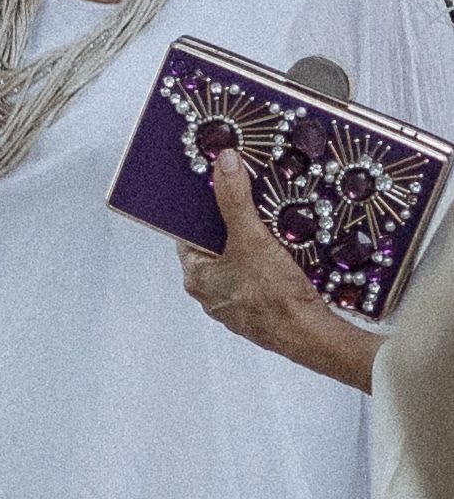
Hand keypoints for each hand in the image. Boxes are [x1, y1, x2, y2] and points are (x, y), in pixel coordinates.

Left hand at [184, 158, 381, 389]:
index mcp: (196, 277)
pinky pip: (263, 278)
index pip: (189, 235)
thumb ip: (235, 199)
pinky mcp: (263, 311)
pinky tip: (289, 252)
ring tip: (274, 223)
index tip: (219, 192)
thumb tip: (224, 163)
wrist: (310, 335)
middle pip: (218, 247)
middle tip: (252, 202)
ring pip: (243, 262)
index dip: (203, 212)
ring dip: (257, 244)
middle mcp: (211, 294)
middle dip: (235, 225)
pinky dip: (272, 263)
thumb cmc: (273, 294)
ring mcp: (237, 305)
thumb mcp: (251, 238)